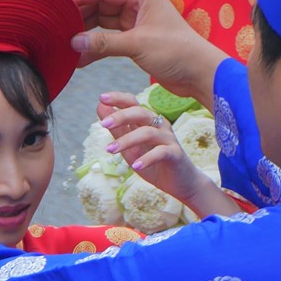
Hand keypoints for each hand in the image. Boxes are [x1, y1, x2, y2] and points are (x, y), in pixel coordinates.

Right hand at [70, 0, 225, 106]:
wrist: (199, 74)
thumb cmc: (176, 52)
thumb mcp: (138, 45)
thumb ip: (104, 43)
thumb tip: (74, 42)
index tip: (61, 5)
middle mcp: (138, 7)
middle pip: (101, 7)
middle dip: (81, 17)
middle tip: (59, 27)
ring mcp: (137, 25)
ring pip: (104, 26)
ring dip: (87, 35)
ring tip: (66, 44)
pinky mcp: (137, 43)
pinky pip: (110, 42)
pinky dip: (97, 49)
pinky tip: (80, 58)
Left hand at [98, 92, 239, 219]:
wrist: (180, 182)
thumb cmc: (153, 162)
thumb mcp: (130, 147)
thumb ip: (117, 129)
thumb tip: (100, 106)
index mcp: (147, 121)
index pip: (133, 103)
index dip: (118, 98)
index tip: (101, 97)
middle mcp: (159, 125)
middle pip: (140, 113)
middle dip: (121, 116)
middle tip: (103, 124)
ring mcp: (168, 139)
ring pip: (147, 133)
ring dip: (127, 140)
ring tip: (110, 150)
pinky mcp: (175, 154)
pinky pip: (161, 152)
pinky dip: (147, 158)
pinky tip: (136, 166)